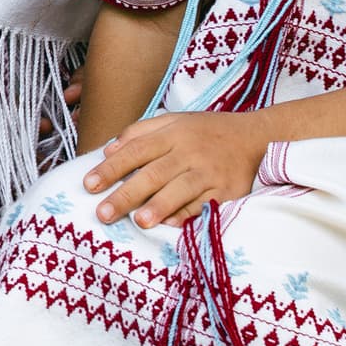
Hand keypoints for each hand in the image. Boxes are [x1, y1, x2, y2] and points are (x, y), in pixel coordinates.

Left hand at [81, 108, 269, 229]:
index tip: (88, 184)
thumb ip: (140, 132)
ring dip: (160, 205)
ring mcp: (210, 172)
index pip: (135, 150)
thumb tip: (107, 149)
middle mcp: (189, 152)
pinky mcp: (228, 190)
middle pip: (153, 173)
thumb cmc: (208, 131)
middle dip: (126, 194)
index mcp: (173, 134)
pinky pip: (206, 204)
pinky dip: (190, 214)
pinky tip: (173, 225)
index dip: (111, 168)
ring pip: (181, 189)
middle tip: (102, 212)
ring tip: (139, 221)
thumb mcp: (175, 121)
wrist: (257, 137)